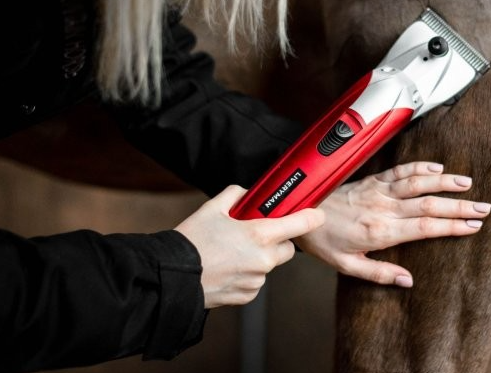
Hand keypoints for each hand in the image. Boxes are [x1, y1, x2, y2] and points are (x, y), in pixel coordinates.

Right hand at [175, 185, 324, 308]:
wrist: (173, 276)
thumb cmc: (193, 241)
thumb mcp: (213, 207)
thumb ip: (237, 195)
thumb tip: (248, 194)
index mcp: (260, 234)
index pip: (300, 224)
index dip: (312, 217)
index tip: (317, 215)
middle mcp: (264, 259)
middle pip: (288, 249)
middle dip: (277, 242)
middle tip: (256, 236)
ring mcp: (257, 280)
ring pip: (270, 266)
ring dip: (260, 259)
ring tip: (232, 254)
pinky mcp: (248, 295)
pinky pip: (256, 281)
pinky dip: (248, 275)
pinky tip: (228, 269)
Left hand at [293, 162, 490, 287]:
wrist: (300, 212)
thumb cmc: (324, 241)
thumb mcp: (348, 266)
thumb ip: (380, 273)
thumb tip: (409, 282)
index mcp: (380, 231)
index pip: (424, 228)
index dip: (451, 226)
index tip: (473, 226)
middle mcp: (383, 208)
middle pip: (428, 205)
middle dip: (459, 206)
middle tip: (485, 207)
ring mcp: (378, 191)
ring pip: (417, 183)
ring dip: (445, 182)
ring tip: (468, 183)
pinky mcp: (372, 180)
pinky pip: (400, 171)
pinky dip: (420, 167)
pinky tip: (438, 168)